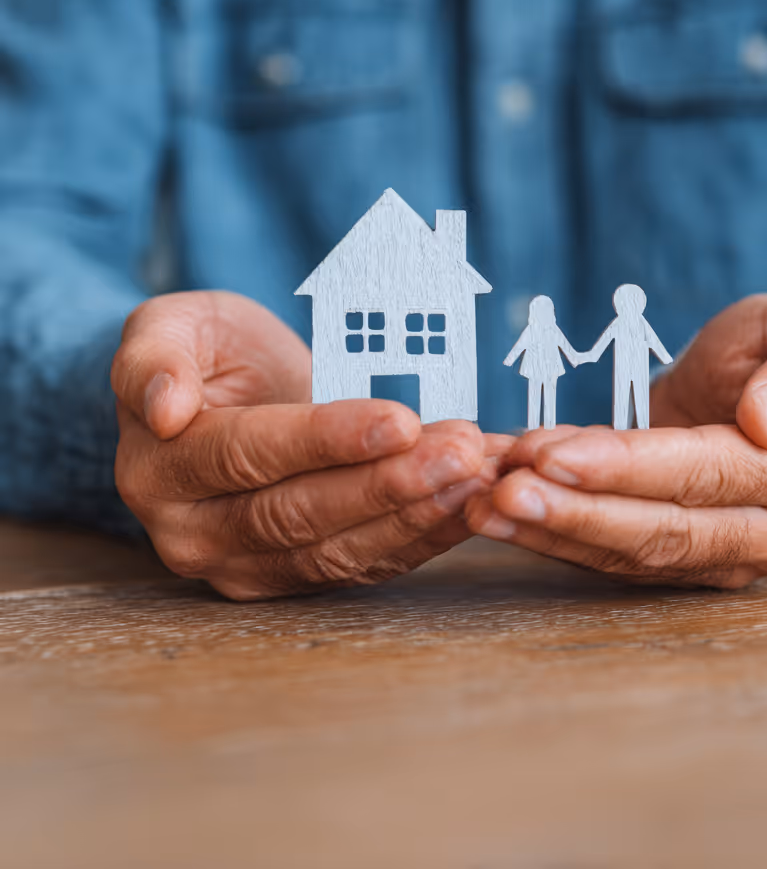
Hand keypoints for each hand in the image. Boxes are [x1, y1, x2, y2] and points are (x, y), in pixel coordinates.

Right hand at [112, 291, 504, 599]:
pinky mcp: (292, 578)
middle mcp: (195, 534)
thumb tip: (165, 406)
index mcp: (161, 469)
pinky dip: (423, 537)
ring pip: (338, 550)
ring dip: (417, 515)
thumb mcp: (169, 326)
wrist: (218, 397)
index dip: (327, 440)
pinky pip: (362, 565)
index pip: (250, 457)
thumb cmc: (202, 352)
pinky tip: (469, 505)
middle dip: (390, 483)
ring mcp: (244, 566)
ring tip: (475, 473)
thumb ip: (154, 358)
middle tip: (460, 451)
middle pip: (301, 514)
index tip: (399, 419)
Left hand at [467, 295, 766, 588]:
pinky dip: (553, 537)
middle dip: (574, 512)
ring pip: (630, 554)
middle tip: (502, 489)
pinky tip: (501, 515)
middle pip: (662, 530)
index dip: (627, 467)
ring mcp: (728, 556)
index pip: (706, 473)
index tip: (556, 454)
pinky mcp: (685, 564)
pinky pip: (614, 557)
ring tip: (484, 505)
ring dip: (552, 532)